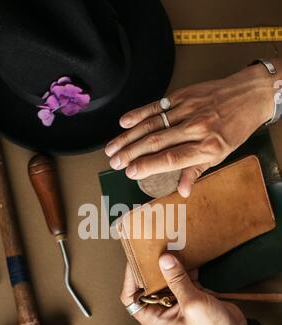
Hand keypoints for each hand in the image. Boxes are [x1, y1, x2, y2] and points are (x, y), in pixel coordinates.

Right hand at [106, 63, 275, 196]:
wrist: (251, 94)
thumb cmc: (235, 128)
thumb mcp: (222, 155)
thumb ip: (197, 171)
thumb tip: (182, 192)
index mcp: (208, 147)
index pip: (172, 158)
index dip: (149, 166)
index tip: (130, 172)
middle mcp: (197, 127)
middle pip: (157, 141)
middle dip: (131, 153)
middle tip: (114, 163)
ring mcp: (189, 109)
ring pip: (152, 124)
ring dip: (128, 137)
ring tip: (112, 148)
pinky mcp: (183, 95)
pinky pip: (157, 106)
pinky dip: (139, 114)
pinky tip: (124, 123)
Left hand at [121, 254, 246, 324]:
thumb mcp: (192, 304)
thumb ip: (178, 280)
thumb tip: (164, 260)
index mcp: (155, 318)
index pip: (131, 297)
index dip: (130, 280)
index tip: (135, 262)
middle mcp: (162, 309)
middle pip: (148, 284)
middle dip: (150, 267)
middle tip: (150, 249)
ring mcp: (177, 300)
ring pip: (165, 278)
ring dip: (168, 264)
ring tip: (166, 247)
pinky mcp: (190, 293)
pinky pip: (182, 276)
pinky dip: (184, 266)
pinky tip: (185, 253)